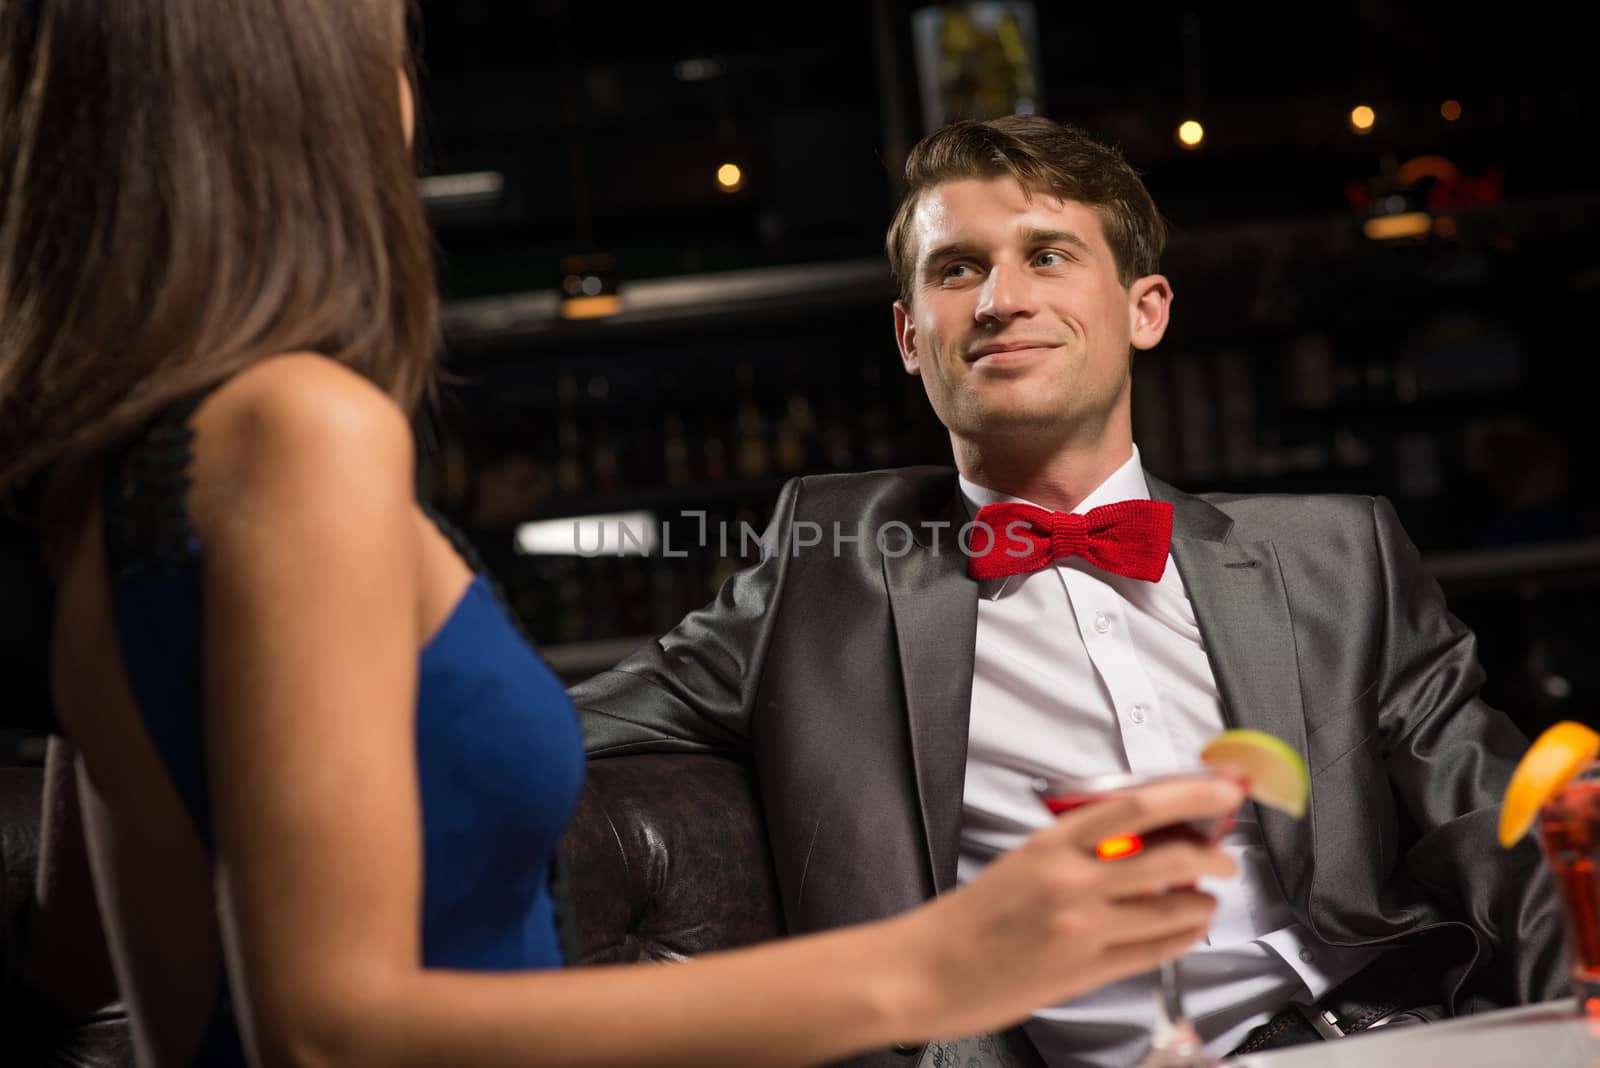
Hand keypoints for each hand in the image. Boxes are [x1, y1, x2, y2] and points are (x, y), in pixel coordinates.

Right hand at [890, 774, 1242, 1040]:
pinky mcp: (1088, 971)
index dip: (1190, 793)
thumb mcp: (1024, 860)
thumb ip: (1079, 848)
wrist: (930, 969)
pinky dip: (1182, 937)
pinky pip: (1157, 951)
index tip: (1222, 788)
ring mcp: (1083, 929)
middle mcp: (1072, 883)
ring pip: (1174, 909)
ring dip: (1202, 902)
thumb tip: (1144, 838)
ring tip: (1204, 899)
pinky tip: (1185, 929)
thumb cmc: (972, 917)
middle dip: (1213, 855)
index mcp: (1052, 844)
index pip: (1137, 806)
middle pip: (1170, 857)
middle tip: (1224, 855)